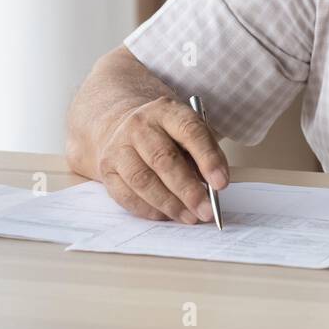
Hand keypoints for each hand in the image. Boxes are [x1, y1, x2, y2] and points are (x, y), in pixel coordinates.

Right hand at [97, 97, 228, 223]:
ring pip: (143, 180)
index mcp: (167, 110)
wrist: (122, 126)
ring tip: (190, 217)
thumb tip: (213, 187)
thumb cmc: (165, 135)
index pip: (190, 131)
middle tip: (206, 211)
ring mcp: (119, 147)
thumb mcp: (188, 132)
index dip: (208, 159)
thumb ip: (202, 154)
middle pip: (164, 159)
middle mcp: (139, 126)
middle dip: (188, 190)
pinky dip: (149, 210)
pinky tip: (166, 215)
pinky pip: (127, 195)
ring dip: (169, 204)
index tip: (221, 184)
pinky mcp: (107, 169)